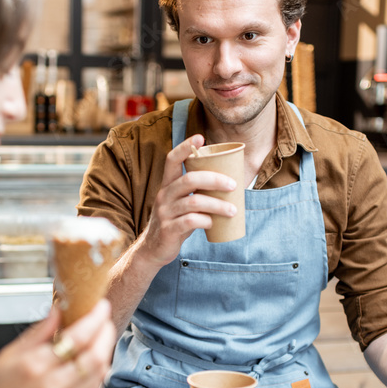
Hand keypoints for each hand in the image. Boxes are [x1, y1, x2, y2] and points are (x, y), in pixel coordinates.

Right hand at [0, 299, 115, 387]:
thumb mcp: (9, 353)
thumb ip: (39, 331)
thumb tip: (59, 309)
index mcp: (33, 366)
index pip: (76, 338)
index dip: (94, 318)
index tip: (99, 306)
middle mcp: (51, 386)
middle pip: (95, 355)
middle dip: (105, 331)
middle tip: (104, 317)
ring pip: (99, 372)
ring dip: (105, 349)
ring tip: (100, 335)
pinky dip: (98, 369)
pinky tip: (93, 358)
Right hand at [138, 134, 237, 267]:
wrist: (153, 249)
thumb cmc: (174, 222)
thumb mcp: (181, 203)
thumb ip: (197, 192)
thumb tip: (230, 182)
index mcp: (167, 185)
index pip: (171, 160)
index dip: (184, 147)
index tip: (200, 138)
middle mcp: (164, 195)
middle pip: (189, 179)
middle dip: (214, 179)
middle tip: (233, 185)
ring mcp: (165, 213)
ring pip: (193, 202)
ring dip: (217, 205)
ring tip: (233, 210)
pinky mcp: (169, 230)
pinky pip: (190, 221)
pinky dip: (205, 221)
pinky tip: (213, 223)